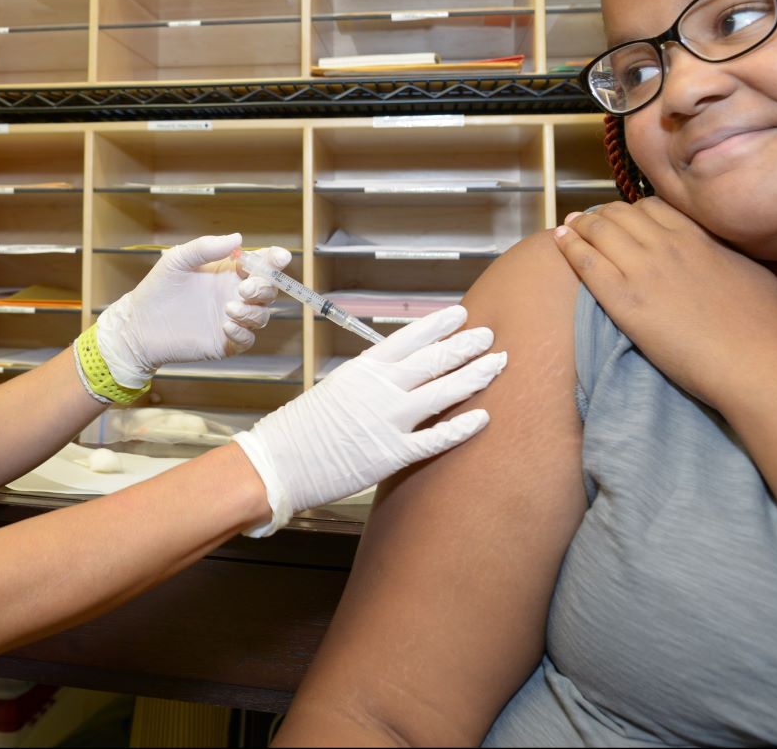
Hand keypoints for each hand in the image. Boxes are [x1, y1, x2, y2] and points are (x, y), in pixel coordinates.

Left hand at [94, 233, 288, 387]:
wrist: (140, 325)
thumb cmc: (158, 288)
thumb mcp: (178, 259)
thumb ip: (206, 247)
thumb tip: (238, 238)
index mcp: (229, 271)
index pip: (261, 263)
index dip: (275, 259)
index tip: (279, 257)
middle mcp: (235, 294)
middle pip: (268, 290)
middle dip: (263, 287)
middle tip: (243, 288)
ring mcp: (232, 318)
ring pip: (262, 315)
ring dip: (252, 311)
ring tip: (228, 309)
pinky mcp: (226, 342)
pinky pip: (248, 339)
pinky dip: (243, 332)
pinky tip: (226, 326)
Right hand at [233, 305, 504, 535]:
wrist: (279, 462)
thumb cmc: (301, 428)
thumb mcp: (335, 389)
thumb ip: (368, 381)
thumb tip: (396, 374)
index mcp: (363, 369)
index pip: (409, 338)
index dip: (438, 325)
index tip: (460, 314)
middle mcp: (379, 390)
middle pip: (433, 361)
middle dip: (466, 346)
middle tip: (490, 336)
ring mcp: (388, 421)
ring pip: (442, 393)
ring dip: (473, 376)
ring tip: (497, 364)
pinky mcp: (391, 455)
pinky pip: (435, 440)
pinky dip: (461, 428)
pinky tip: (484, 418)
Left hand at [551, 197, 776, 408]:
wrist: (755, 358)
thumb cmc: (767, 324)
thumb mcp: (752, 272)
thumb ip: (727, 256)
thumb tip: (725, 256)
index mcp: (696, 236)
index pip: (652, 208)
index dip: (632, 210)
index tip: (623, 216)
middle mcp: (666, 244)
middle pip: (621, 215)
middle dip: (602, 214)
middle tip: (588, 220)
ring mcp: (642, 269)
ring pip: (599, 231)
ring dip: (581, 225)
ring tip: (569, 226)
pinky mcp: (623, 300)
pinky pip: (586, 263)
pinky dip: (569, 247)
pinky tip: (559, 241)